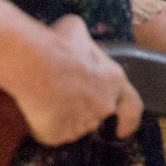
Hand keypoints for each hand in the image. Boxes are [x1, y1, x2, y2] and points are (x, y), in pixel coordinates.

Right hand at [10, 14, 143, 145]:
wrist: (33, 65)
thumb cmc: (57, 44)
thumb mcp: (76, 30)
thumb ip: (84, 44)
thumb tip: (76, 42)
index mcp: (114, 81)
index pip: (132, 107)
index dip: (129, 120)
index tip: (122, 131)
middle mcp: (104, 106)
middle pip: (98, 114)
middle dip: (84, 110)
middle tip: (64, 99)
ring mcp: (83, 124)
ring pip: (75, 125)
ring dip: (65, 116)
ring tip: (45, 98)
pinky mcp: (60, 135)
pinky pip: (53, 133)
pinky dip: (45, 125)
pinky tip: (36, 111)